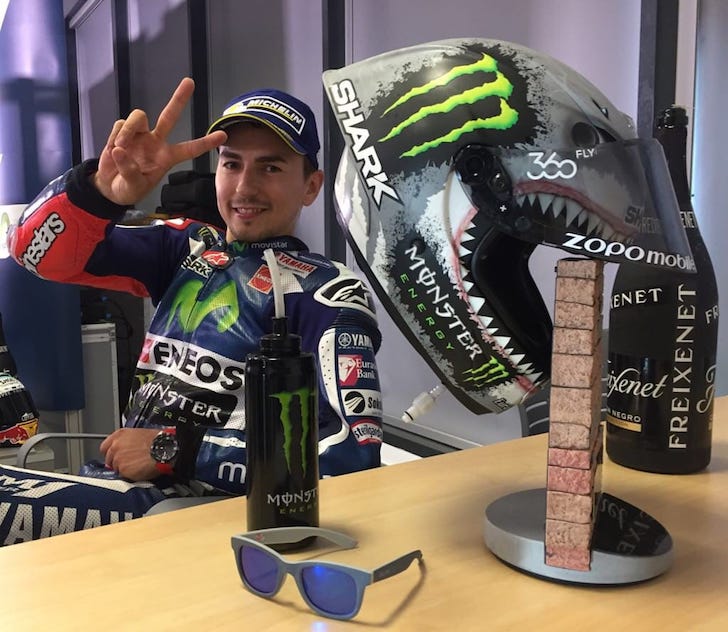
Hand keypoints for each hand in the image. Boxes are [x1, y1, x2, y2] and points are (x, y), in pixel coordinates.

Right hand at [93, 77, 226, 204]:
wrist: (109, 186)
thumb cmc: (128, 188)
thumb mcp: (132, 187)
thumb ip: (129, 171)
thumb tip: (120, 150)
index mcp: (166, 158)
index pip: (189, 149)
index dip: (205, 143)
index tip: (223, 135)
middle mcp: (156, 142)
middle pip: (169, 116)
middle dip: (179, 99)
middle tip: (190, 82)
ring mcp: (140, 134)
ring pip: (139, 116)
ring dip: (127, 130)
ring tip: (120, 149)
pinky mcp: (123, 130)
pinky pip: (120, 124)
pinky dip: (115, 136)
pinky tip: (113, 149)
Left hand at [100, 428, 161, 480]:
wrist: (166, 448)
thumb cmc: (158, 440)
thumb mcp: (140, 434)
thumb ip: (127, 442)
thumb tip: (126, 450)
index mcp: (120, 435)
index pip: (104, 447)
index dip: (111, 453)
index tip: (116, 456)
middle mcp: (116, 446)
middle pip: (109, 459)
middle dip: (117, 463)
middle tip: (130, 463)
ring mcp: (118, 458)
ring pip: (116, 469)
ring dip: (125, 470)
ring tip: (138, 466)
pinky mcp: (123, 470)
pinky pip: (123, 476)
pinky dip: (130, 476)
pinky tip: (140, 470)